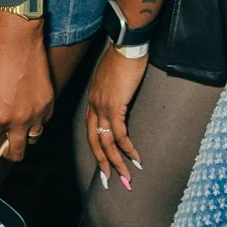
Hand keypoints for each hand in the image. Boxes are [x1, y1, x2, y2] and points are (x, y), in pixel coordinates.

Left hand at [0, 12, 53, 166]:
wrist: (20, 39)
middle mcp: (20, 119)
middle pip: (16, 152)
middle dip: (7, 156)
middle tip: (2, 154)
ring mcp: (38, 112)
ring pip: (33, 138)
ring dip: (24, 138)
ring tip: (19, 133)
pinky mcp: (50, 101)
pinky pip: (44, 120)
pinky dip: (37, 121)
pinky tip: (32, 113)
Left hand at [85, 42, 147, 186]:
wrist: (125, 45)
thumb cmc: (122, 59)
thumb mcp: (113, 80)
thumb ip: (113, 94)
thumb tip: (120, 103)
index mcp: (92, 101)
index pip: (91, 131)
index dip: (97, 150)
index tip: (104, 165)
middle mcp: (93, 106)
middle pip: (95, 142)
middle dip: (103, 164)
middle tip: (109, 181)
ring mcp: (102, 107)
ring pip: (106, 143)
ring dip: (117, 163)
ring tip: (127, 177)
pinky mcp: (114, 106)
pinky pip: (119, 134)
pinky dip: (127, 148)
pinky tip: (135, 158)